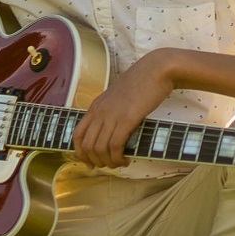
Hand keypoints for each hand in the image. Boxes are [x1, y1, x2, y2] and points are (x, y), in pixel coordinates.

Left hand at [72, 51, 179, 168]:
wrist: (156, 70)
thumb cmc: (142, 83)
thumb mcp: (118, 97)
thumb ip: (111, 111)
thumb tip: (112, 130)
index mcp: (96, 106)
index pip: (77, 135)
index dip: (81, 153)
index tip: (91, 162)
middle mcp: (100, 112)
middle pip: (87, 146)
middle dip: (95, 161)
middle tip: (108, 165)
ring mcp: (112, 115)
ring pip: (99, 149)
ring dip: (108, 162)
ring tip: (119, 163)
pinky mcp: (127, 119)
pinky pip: (115, 145)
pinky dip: (118, 157)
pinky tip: (127, 158)